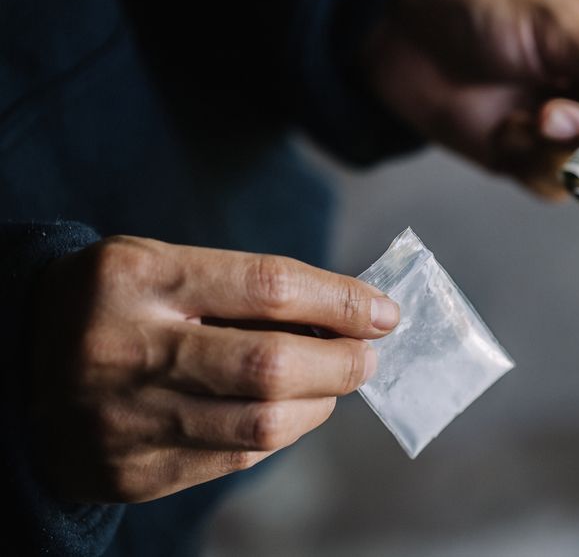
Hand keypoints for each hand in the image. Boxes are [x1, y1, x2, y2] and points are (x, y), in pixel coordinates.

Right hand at [28, 236, 398, 502]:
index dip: (340, 302)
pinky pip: (235, 457)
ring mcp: (125, 419)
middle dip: (341, 363)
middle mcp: (128, 349)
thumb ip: (245, 288)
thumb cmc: (117, 303)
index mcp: (140, 279)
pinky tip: (289, 413)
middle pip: (270, 366)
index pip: (267, 287)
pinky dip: (279, 433)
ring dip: (320, 404)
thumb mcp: (165, 267)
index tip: (384, 312)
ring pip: (261, 424)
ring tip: (333, 383)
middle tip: (367, 356)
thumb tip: (347, 315)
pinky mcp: (131, 471)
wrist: (17, 362)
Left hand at [366, 0, 578, 197]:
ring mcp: (574, 134)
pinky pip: (555, 185)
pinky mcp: (533, 160)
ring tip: (534, 113)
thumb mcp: (561, 29)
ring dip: (566, 151)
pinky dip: (531, 162)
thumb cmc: (490, 10)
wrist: (406, 34)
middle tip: (573, 117)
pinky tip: (508, 129)